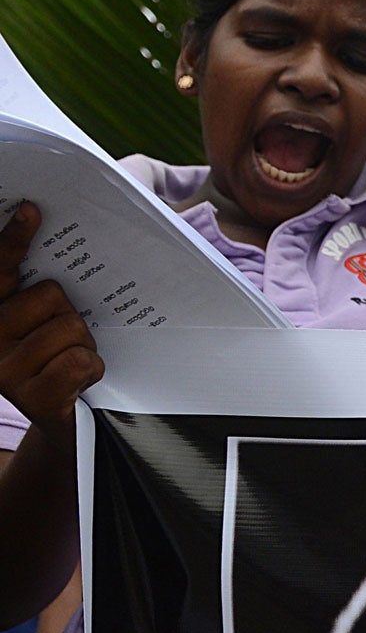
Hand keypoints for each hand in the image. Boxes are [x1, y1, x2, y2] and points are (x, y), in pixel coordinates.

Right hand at [0, 203, 102, 430]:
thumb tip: (68, 251)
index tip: (31, 209)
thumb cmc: (59, 362)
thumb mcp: (50, 325)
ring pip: (71, 328)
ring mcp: (5, 369)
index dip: (14, 238)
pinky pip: (80, 361)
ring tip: (68, 363)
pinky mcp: (30, 396)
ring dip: (84, 346)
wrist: (63, 423)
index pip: (2, 268)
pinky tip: (74, 383)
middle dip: (71, 315)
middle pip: (51, 295)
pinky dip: (90, 371)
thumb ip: (44, 293)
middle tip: (63, 340)